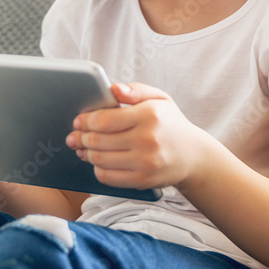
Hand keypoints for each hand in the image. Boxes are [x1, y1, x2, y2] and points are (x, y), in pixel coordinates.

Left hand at [65, 83, 208, 190]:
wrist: (194, 155)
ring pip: (99, 159)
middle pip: (98, 140)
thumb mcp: (159, 98)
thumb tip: (112, 89)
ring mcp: (145, 162)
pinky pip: (107, 177)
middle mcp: (147, 139)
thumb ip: (135, 90)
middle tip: (75, 136)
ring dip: (86, 153)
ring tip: (83, 148)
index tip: (79, 120)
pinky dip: (97, 169)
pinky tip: (98, 161)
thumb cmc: (171, 123)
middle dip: (81, 138)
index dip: (85, 121)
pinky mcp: (142, 180)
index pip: (104, 119)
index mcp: (149, 115)